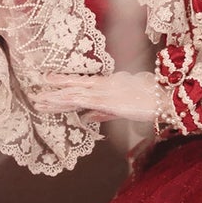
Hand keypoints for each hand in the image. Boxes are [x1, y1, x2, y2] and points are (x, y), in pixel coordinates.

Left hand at [32, 71, 158, 122]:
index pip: (82, 85)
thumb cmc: (151, 99)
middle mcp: (103, 84)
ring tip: (38, 99)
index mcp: (109, 84)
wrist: (165, 98)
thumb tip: (86, 117)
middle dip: (55, 90)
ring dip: (54, 97)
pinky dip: (65, 100)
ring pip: (73, 93)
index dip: (65, 86)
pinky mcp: (105, 99)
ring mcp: (103, 91)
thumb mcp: (124, 107)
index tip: (50, 85)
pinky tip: (54, 101)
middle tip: (36, 92)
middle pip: (74, 86)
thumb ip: (104, 113)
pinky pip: (80, 99)